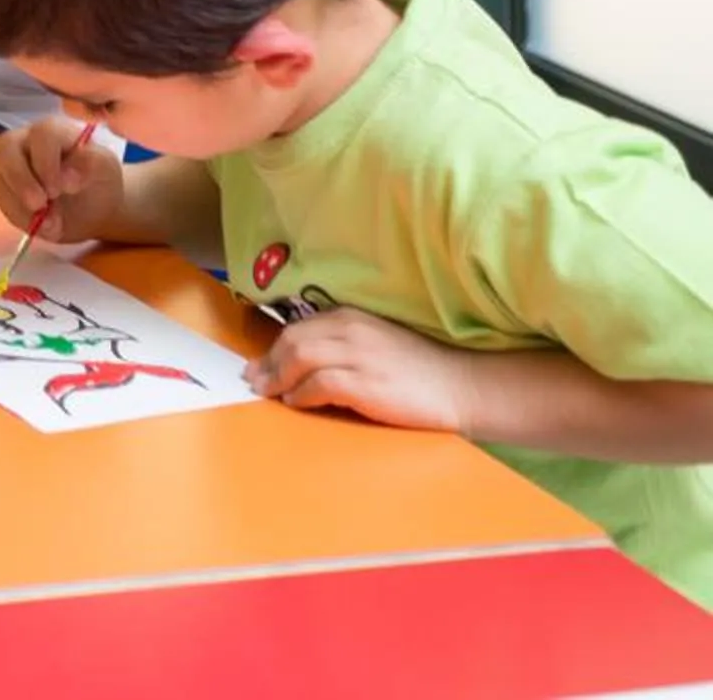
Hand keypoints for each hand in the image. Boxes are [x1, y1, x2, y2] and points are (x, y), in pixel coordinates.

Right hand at [0, 118, 123, 243]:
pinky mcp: (7, 192)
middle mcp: (26, 143)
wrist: (96, 205)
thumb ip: (89, 164)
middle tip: (39, 205)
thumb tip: (65, 178)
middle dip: (20, 180)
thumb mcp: (105, 167)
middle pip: (4, 148)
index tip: (63, 188)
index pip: (40, 135)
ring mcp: (12, 167)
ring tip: (54, 224)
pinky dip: (24, 220)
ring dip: (24, 207)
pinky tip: (48, 227)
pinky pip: (4, 203)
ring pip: (0, 180)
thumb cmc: (100, 178)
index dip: (47, 161)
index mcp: (53, 130)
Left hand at [245, 307, 475, 432]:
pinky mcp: (364, 383)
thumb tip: (297, 362)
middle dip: (268, 363)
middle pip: (291, 341)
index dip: (274, 348)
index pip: (298, 328)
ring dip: (278, 378)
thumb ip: (341, 346)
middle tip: (255, 382)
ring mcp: (358, 355)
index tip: (260, 365)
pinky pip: (318, 385)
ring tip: (271, 394)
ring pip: (298, 358)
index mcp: (352, 317)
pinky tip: (297, 403)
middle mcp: (351, 330)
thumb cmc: (420, 370)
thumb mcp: (377, 344)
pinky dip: (301, 394)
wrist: (463, 385)